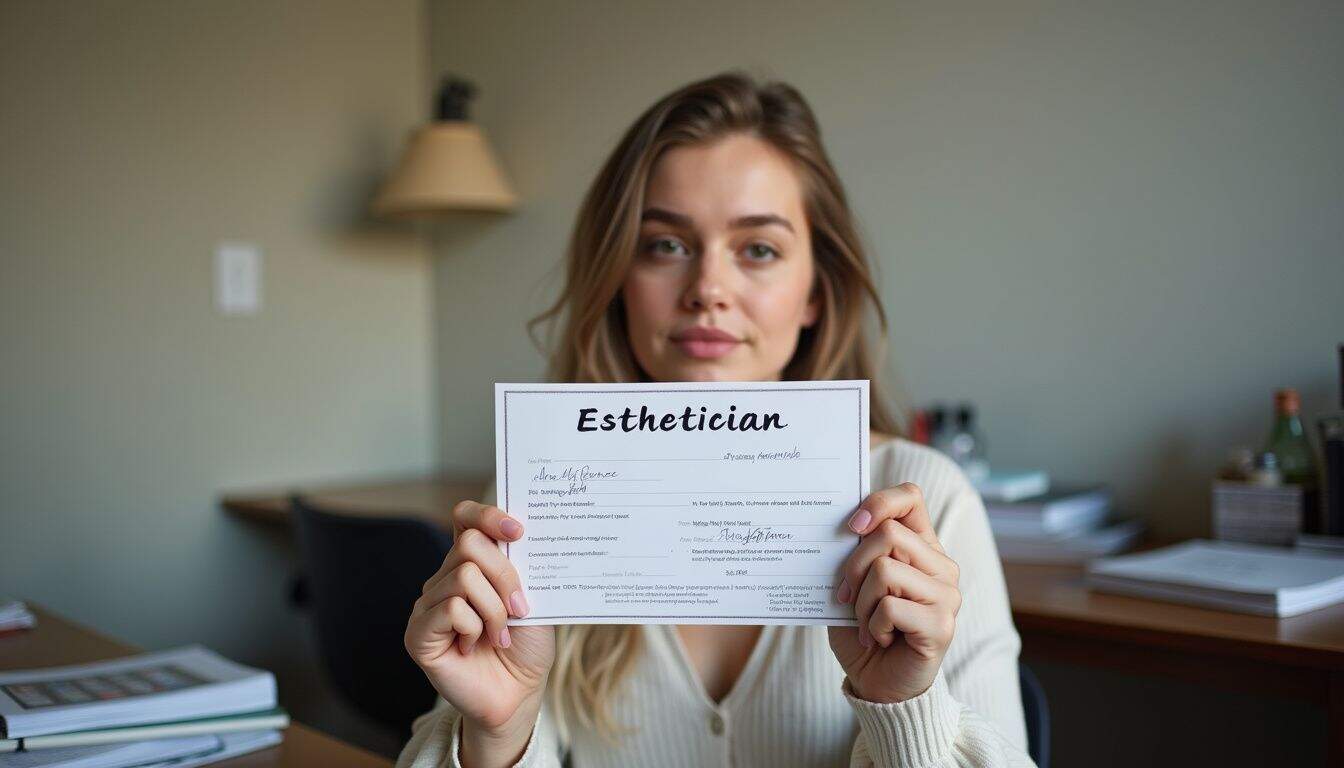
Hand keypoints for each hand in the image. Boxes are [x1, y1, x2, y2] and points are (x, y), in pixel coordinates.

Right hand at [404, 500, 553, 743]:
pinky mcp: (418, 634)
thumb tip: (517, 535)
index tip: (517, 532)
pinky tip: (475, 646)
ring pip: (464, 578)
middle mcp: (445, 578)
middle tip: (520, 608)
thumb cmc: (526, 647)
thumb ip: (521, 567)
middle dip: (505, 575)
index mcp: (472, 563)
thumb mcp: (533, 599)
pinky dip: (475, 628)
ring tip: (500, 635)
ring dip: (495, 610)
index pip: (465, 517)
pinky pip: (451, 609)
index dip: (487, 515)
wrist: (518, 694)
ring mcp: (428, 605)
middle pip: (469, 544)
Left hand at [827, 483, 960, 702]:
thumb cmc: (866, 631)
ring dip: (862, 602)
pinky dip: (872, 625)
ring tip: (867, 624)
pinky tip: (880, 639)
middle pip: (888, 533)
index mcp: (922, 547)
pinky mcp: (942, 624)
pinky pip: (890, 606)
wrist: (879, 684)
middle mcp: (941, 566)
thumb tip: (843, 526)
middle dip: (853, 566)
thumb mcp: (855, 585)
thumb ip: (856, 554)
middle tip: (846, 597)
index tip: (852, 527)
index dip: (878, 502)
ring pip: (885, 569)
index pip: (909, 497)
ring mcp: (946, 594)